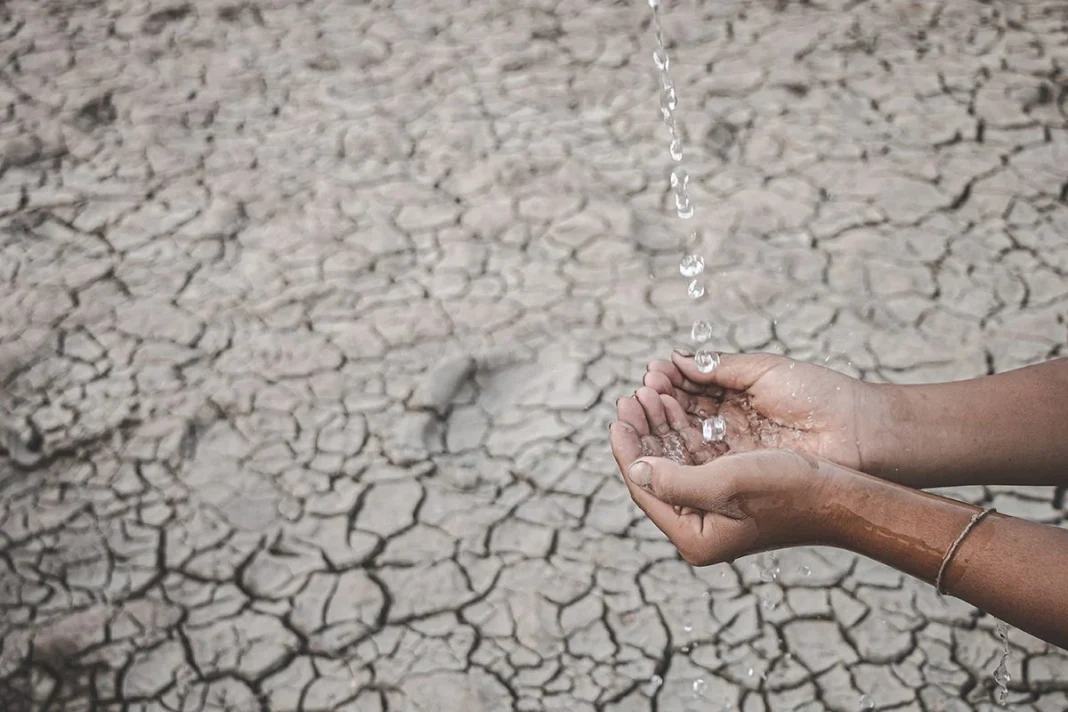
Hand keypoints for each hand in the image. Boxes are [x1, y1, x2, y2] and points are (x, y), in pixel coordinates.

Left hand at [609, 417, 838, 564]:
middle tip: (630, 397)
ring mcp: (712, 508)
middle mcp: (699, 526)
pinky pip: (693, 455)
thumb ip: (673, 480)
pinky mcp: (727, 489)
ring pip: (672, 458)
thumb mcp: (724, 482)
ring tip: (648, 393)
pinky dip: (682, 429)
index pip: (644, 488)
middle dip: (643, 431)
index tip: (617, 417)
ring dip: (661, 424)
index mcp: (694, 536)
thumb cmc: (788, 488)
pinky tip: (674, 403)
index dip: (627, 450)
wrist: (839, 492)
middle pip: (654, 471)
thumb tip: (634, 470)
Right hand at [641, 351, 886, 473]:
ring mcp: (732, 456)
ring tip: (641, 406)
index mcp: (736, 402)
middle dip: (656, 407)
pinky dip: (673, 451)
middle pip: (680, 420)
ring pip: (683, 442)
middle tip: (637, 394)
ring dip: (659, 426)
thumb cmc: (818, 397)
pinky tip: (658, 433)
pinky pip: (695, 466)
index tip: (648, 375)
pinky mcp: (737, 478)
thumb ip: (717, 367)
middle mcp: (729, 431)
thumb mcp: (763, 372)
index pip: (690, 394)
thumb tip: (674, 360)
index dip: (668, 385)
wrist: (859, 432)